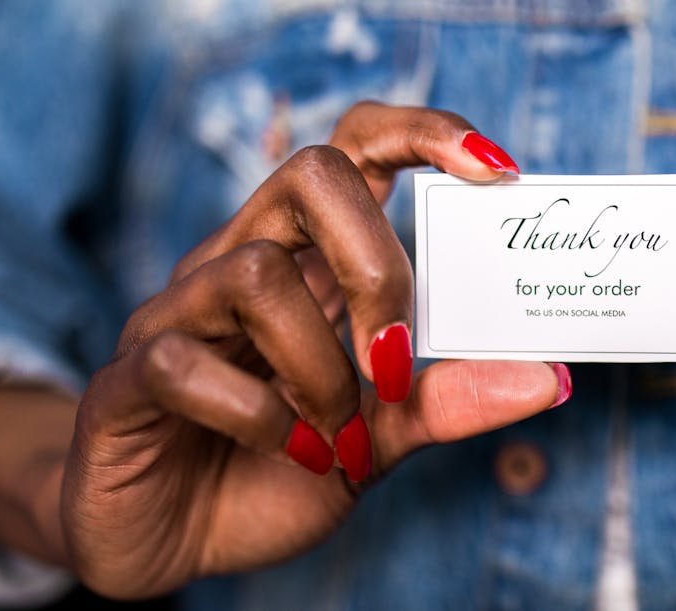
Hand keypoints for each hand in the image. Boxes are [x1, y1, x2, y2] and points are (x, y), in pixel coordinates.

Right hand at [60, 103, 564, 598]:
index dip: (423, 132)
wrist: (172, 542)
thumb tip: (548, 377)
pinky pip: (183, 362)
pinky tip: (284, 450)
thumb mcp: (380, 438)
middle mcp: (241, 264)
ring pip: (256, 271)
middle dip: (377, 267)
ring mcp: (178, 315)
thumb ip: (446, 402)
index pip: (355, 148)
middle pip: (311, 175)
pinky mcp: (128, 379)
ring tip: (336, 436)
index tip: (496, 169)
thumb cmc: (277, 469)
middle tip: (392, 360)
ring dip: (320, 369)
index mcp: (306, 263)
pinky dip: (255, 416)